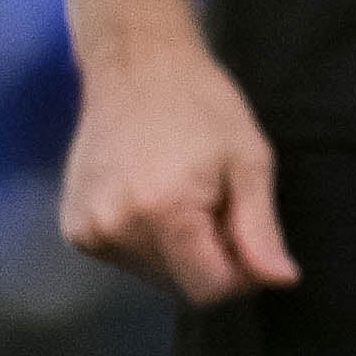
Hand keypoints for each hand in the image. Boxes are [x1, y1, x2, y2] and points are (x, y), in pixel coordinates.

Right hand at [62, 37, 296, 301]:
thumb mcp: (248, 162)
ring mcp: (87, 230)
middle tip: (211, 201)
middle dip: (206, 256)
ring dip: (176, 250)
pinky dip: (145, 239)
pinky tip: (148, 195)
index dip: (239, 273)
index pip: (209, 290)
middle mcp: (116, 229)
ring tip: (178, 193)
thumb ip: (261, 229)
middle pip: (180, 285)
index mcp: (163, 213)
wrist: (135, 65)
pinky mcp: (74, 228)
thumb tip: (280, 281)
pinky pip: (125, 258)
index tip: (244, 233)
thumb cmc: (200, 105)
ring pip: (153, 275)